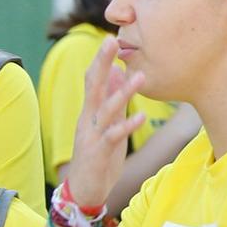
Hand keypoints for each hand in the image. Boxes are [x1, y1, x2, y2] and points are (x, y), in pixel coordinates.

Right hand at [66, 37, 145, 208]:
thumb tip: (121, 73)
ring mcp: (92, 135)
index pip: (93, 79)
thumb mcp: (108, 123)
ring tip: (139, 76)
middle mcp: (88, 119)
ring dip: (123, 93)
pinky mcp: (99, 152)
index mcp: (90, 111)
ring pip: (107, 109)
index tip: (111, 38)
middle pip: (94, 86)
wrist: (85, 188)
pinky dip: (127, 125)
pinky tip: (141, 116)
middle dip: (103, 63)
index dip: (101, 60)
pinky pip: (114, 136)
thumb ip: (113, 99)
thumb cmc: (98, 154)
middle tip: (112, 41)